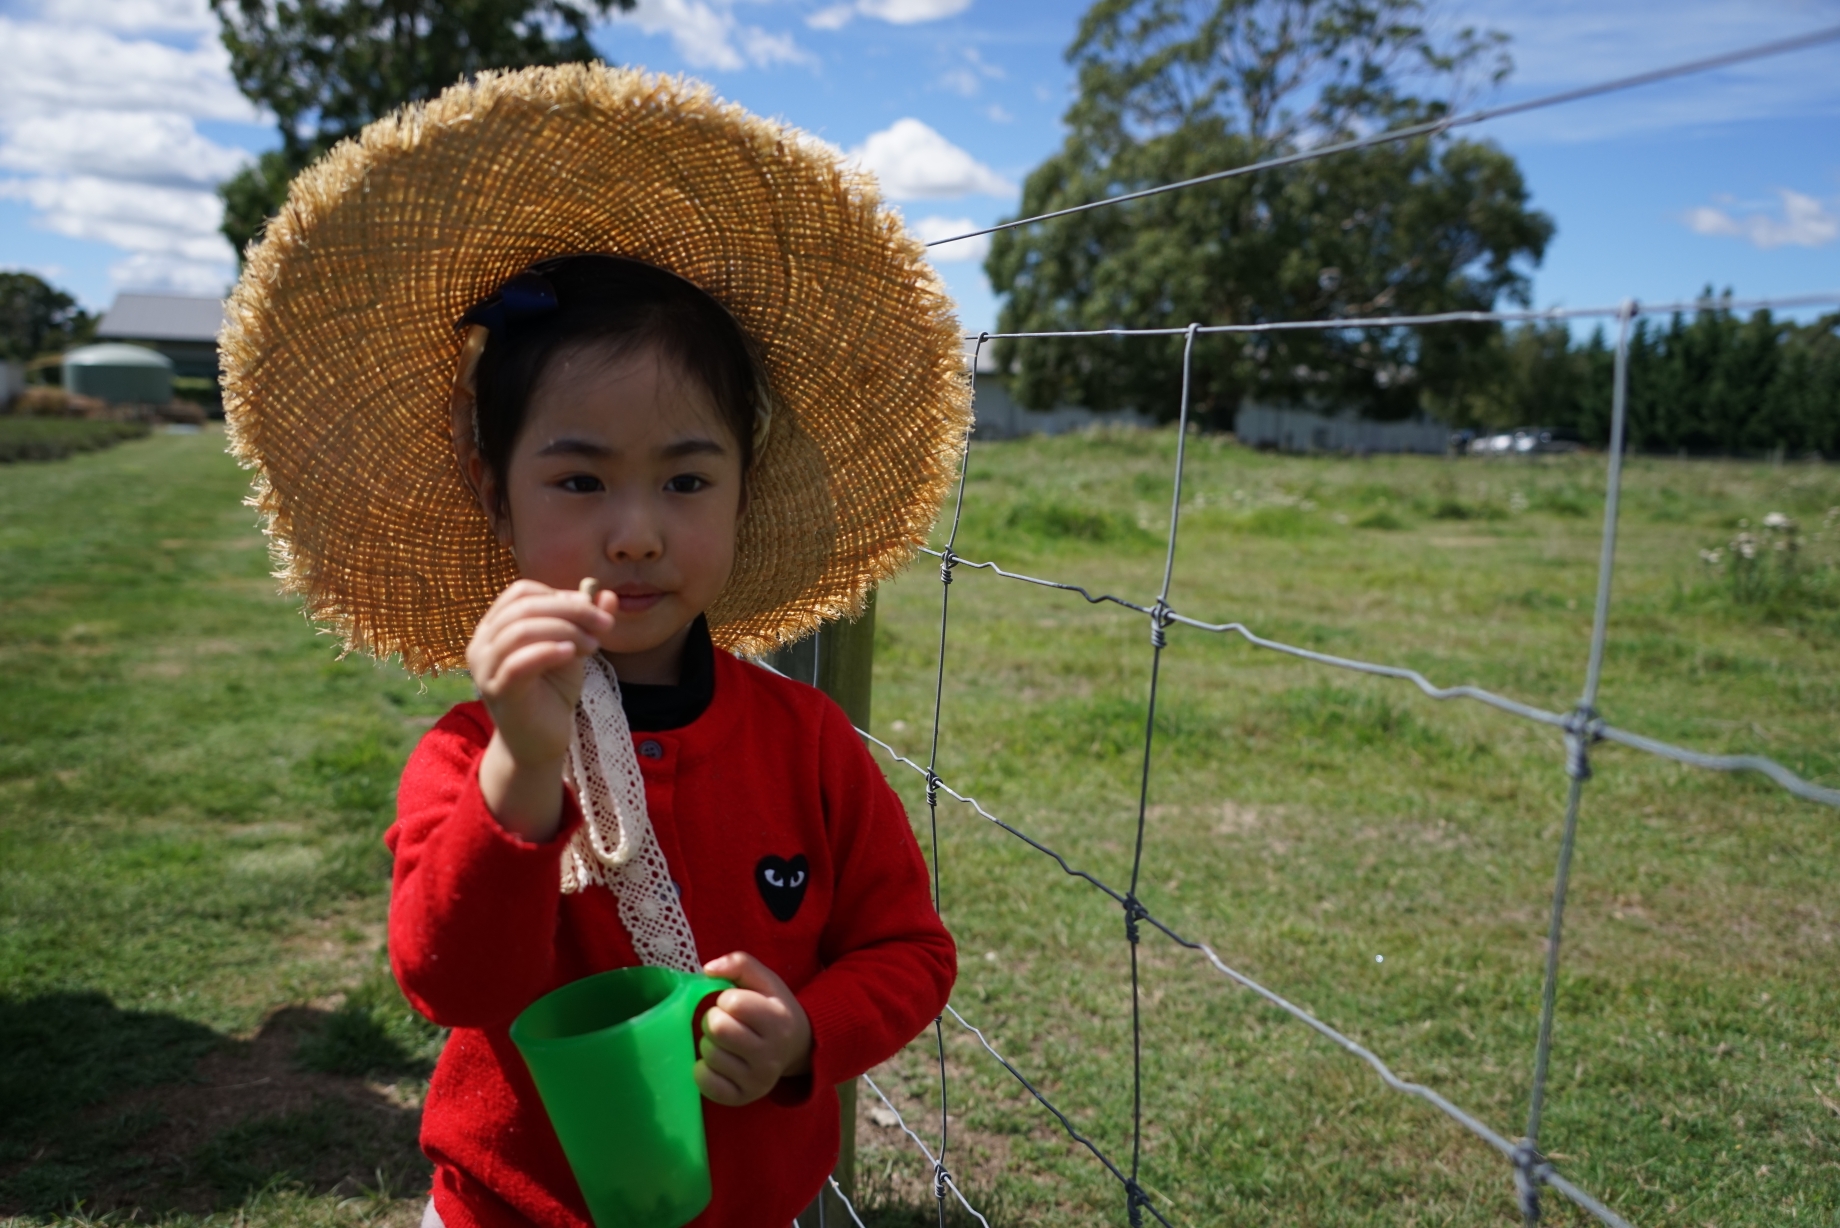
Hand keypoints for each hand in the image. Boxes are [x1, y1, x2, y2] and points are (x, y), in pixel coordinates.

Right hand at [467, 579, 614, 839]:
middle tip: (604, 623)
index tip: (593, 611)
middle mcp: (482, 642)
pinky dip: (547, 651)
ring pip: (520, 630)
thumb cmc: (552, 691)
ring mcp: (485, 667)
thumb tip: (608, 595)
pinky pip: (517, 663)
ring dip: (564, 630)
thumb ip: (586, 622)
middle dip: (570, 610)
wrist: (541, 740)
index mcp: (496, 626)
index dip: (560, 595)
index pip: (522, 592)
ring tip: (592, 645)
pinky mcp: (497, 691)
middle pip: (523, 607)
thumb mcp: (573, 649)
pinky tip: (572, 653)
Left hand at [695, 952, 812, 1105]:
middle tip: (725, 1022)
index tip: (736, 1004)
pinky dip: (703, 1070)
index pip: (733, 1003)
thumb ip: (739, 963)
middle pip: (717, 1029)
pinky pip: (705, 1083)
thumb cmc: (773, 1008)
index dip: (726, 999)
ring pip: (709, 1055)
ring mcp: (758, 1079)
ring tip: (725, 1043)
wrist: (798, 1048)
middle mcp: (771, 1053)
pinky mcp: (743, 1097)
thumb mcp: (765, 980)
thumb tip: (707, 969)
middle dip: (714, 1020)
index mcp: (778, 1020)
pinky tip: (718, 1063)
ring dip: (709, 1044)